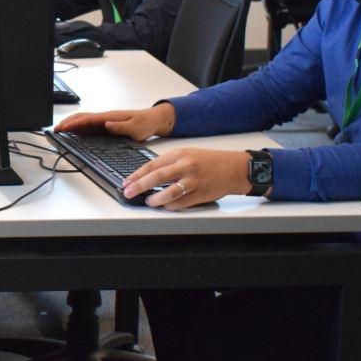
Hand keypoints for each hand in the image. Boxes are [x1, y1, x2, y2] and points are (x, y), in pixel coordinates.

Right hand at [53, 103, 174, 141]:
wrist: (153, 119)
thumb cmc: (145, 123)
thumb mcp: (135, 128)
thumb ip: (120, 127)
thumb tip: (105, 125)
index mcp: (109, 117)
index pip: (87, 119)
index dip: (73, 124)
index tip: (63, 128)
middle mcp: (105, 117)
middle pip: (81, 117)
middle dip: (67, 122)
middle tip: (55, 130)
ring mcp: (105, 121)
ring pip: (84, 120)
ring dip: (71, 124)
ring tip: (60, 130)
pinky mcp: (107, 125)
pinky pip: (89, 125)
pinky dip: (78, 127)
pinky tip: (74, 132)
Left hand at [122, 147, 250, 210]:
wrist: (234, 168)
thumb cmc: (208, 161)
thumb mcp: (187, 154)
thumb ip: (168, 163)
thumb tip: (146, 176)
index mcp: (180, 154)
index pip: (152, 165)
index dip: (136, 175)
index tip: (126, 182)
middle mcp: (186, 166)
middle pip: (156, 177)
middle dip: (138, 186)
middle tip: (128, 193)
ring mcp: (193, 181)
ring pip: (168, 193)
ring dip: (155, 200)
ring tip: (149, 201)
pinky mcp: (200, 194)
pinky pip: (180, 203)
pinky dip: (170, 206)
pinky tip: (165, 206)